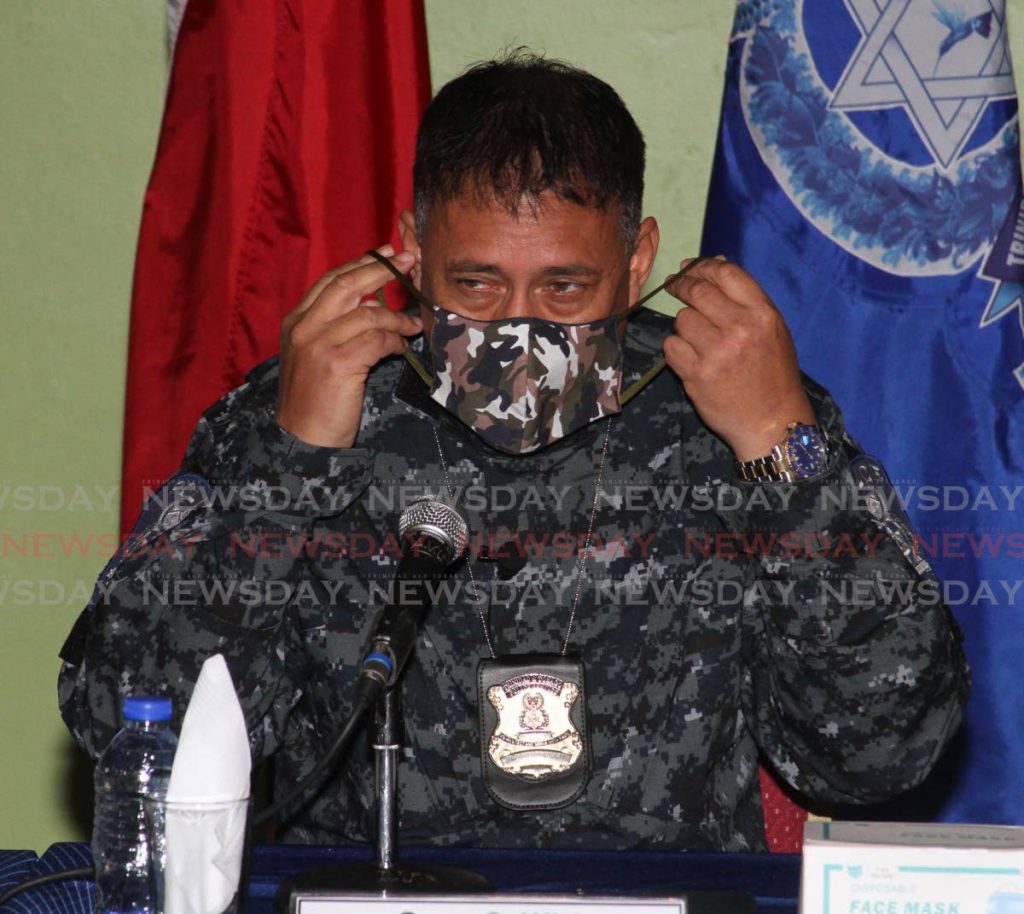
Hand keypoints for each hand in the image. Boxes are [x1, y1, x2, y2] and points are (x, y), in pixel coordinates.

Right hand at [275, 245, 421, 447]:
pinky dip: (395, 340)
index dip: (361, 265)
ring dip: (397, 316)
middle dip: (380, 269)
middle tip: (408, 259)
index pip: (330, 281)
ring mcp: (318, 344)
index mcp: (295, 321)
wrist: (302, 439)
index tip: (386, 253)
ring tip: (414, 322)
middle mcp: (303, 327)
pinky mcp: (337, 363)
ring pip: (367, 313)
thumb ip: (335, 327)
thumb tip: (372, 305)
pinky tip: (403, 347)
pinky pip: (377, 340)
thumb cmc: (316, 400)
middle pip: (346, 284)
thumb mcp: (317, 355)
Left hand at [663, 257, 814, 461]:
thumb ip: (746, 298)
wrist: (772, 421)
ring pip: (682, 319)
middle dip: (681, 286)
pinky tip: (690, 358)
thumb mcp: (772, 329)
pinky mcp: (697, 374)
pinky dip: (675, 349)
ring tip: (697, 338)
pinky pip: (671, 346)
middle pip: (698, 291)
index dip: (702, 266)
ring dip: (684, 325)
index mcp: (763, 314)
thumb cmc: (773, 373)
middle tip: (674, 287)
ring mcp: (717, 352)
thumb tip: (716, 262)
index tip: (688, 267)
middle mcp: (740, 329)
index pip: (726, 274)